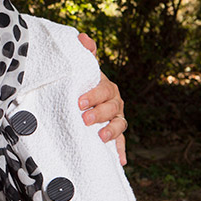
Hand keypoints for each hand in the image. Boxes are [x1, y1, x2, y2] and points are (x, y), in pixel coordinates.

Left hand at [77, 33, 127, 164]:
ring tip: (101, 137)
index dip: (93, 95)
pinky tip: (120, 161)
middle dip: (99, 113)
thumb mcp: (80, 70)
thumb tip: (84, 39)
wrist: (80, 99)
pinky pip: (120, 143)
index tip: (79, 102)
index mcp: (106, 87)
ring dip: (111, 131)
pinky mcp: (113, 134)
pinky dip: (120, 151)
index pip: (104, 90)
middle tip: (84, 119)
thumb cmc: (80, 84)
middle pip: (112, 108)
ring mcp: (115, 119)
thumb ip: (83, 54)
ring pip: (119, 125)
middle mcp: (115, 103)